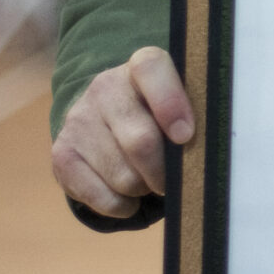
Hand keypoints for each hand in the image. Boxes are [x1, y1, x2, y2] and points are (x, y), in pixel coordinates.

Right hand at [51, 46, 196, 219]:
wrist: (106, 122)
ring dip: (143, 189)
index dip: (170, 103)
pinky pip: (103, 198)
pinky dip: (123, 206)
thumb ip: (196, 118)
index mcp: (141, 67)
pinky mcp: (62, 154)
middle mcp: (105, 87)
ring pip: (124, 177)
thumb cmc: (160, 118)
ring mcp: (79, 120)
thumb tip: (211, 155)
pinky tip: (126, 193)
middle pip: (140, 142)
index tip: (185, 136)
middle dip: (164, 172)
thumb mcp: (180, 104)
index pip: (151, 70)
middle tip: (174, 179)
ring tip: (147, 179)